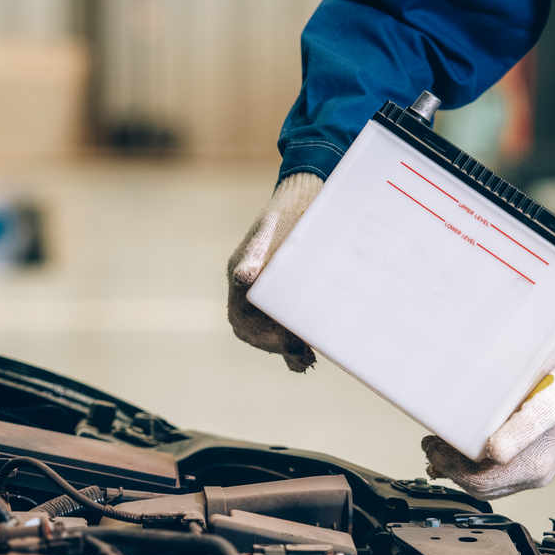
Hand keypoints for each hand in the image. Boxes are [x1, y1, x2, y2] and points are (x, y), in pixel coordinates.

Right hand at [226, 172, 323, 371]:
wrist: (311, 194)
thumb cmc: (292, 210)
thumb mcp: (275, 227)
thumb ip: (257, 253)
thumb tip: (244, 278)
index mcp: (242, 274)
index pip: (243, 320)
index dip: (262, 337)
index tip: (288, 343)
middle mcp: (250, 289)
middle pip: (255, 332)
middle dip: (277, 347)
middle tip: (304, 356)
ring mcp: (268, 294)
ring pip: (270, 332)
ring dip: (287, 350)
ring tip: (308, 360)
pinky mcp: (289, 295)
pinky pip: (286, 326)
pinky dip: (297, 344)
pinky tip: (312, 353)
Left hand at [422, 355, 554, 498]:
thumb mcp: (544, 407)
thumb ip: (518, 432)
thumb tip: (493, 453)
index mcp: (535, 465)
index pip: (481, 481)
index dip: (451, 468)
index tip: (433, 449)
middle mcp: (534, 475)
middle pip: (481, 486)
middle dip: (451, 470)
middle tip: (431, 447)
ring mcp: (534, 471)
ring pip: (488, 483)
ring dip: (461, 470)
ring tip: (441, 450)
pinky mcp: (533, 462)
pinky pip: (498, 475)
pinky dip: (476, 466)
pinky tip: (465, 452)